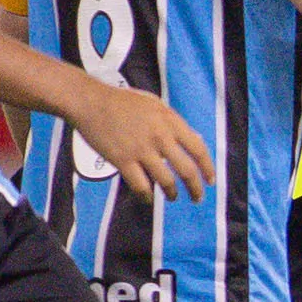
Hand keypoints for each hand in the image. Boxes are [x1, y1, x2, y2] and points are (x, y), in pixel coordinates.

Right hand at [59, 73, 213, 200]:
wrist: (91, 102)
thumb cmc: (123, 101)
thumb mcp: (155, 104)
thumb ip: (174, 123)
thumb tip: (195, 140)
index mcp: (170, 121)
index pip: (198, 149)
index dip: (208, 168)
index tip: (210, 180)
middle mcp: (160, 137)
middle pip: (186, 170)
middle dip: (195, 188)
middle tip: (197, 197)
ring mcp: (141, 150)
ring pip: (166, 181)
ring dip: (172, 193)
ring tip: (173, 197)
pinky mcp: (123, 161)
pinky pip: (141, 186)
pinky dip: (147, 197)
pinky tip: (148, 199)